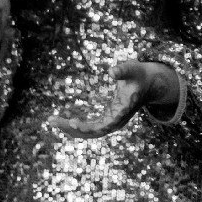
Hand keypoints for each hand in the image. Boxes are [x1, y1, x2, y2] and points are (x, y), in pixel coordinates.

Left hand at [51, 58, 180, 138]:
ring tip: (52, 121)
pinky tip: (62, 121)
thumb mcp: (134, 68)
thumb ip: (123, 70)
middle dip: (72, 129)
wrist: (148, 83)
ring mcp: (112, 121)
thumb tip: (110, 71)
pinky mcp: (107, 119)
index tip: (73, 123)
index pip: (105, 125)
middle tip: (52, 120)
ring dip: (71, 129)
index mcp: (123, 111)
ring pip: (90, 132)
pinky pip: (90, 127)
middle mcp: (117, 120)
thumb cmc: (139, 74)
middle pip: (93, 132)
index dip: (89, 127)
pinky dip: (76, 126)